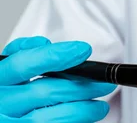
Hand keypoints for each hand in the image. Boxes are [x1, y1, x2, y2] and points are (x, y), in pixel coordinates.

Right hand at [0, 36, 115, 121]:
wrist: (4, 112)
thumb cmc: (8, 90)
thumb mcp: (9, 68)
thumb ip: (25, 52)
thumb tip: (45, 44)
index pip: (22, 64)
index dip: (53, 56)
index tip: (82, 50)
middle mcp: (0, 101)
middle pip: (44, 91)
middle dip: (80, 86)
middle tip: (104, 83)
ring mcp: (10, 122)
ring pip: (51, 117)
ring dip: (83, 110)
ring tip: (100, 106)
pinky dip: (75, 121)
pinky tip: (87, 117)